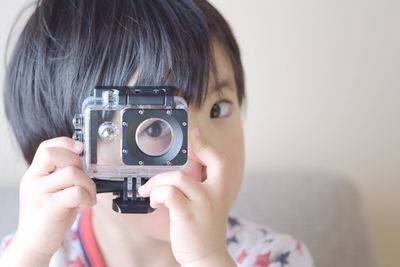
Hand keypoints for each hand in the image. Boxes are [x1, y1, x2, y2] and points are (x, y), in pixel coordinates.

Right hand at [14, 137, 95, 261]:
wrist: (34, 243)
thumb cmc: (49, 215)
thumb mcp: (52, 190)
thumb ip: (62, 174)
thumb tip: (83, 160)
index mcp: (34, 173)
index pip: (46, 147)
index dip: (66, 143)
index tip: (80, 149)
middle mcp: (33, 180)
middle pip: (56, 154)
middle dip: (78, 163)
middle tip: (82, 180)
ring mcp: (39, 193)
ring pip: (71, 173)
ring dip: (88, 184)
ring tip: (87, 196)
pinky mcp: (48, 208)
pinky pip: (75, 192)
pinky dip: (86, 197)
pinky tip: (83, 205)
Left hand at [138, 128, 235, 266]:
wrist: (207, 256)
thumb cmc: (204, 230)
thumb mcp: (209, 205)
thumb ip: (199, 187)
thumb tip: (179, 172)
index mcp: (221, 190)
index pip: (220, 161)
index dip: (206, 144)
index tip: (195, 133)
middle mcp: (215, 194)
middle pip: (210, 162)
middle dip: (193, 149)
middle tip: (176, 148)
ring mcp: (202, 204)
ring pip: (177, 177)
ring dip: (158, 182)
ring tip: (150, 192)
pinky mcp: (187, 215)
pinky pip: (168, 193)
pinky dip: (156, 194)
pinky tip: (154, 202)